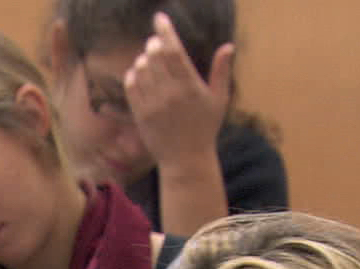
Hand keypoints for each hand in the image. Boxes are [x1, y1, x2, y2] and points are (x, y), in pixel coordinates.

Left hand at [123, 12, 232, 170]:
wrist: (186, 159)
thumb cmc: (205, 128)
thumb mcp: (219, 99)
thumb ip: (221, 71)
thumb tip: (228, 46)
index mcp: (190, 87)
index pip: (174, 51)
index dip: (165, 31)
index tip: (160, 18)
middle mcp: (170, 94)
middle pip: (155, 56)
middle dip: (154, 43)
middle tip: (158, 43)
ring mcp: (153, 104)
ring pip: (141, 68)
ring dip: (144, 58)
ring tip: (151, 60)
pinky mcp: (140, 114)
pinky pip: (131, 85)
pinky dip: (133, 74)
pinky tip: (140, 74)